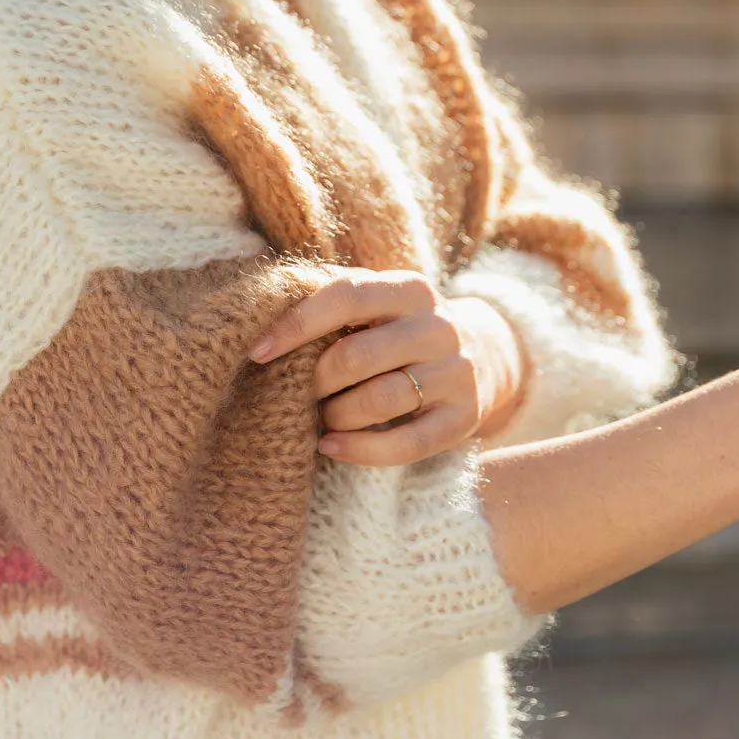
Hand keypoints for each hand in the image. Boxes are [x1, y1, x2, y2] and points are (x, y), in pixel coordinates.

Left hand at [249, 270, 524, 465]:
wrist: (481, 356)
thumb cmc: (398, 329)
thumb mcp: (375, 302)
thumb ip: (328, 294)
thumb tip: (264, 297)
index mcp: (409, 289)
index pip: (347, 295)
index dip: (297, 324)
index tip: (257, 352)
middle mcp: (438, 326)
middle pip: (357, 356)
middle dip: (315, 380)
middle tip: (298, 391)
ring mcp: (456, 372)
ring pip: (380, 401)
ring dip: (337, 415)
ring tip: (322, 417)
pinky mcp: (464, 416)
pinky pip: (407, 443)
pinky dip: (362, 450)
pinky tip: (332, 446)